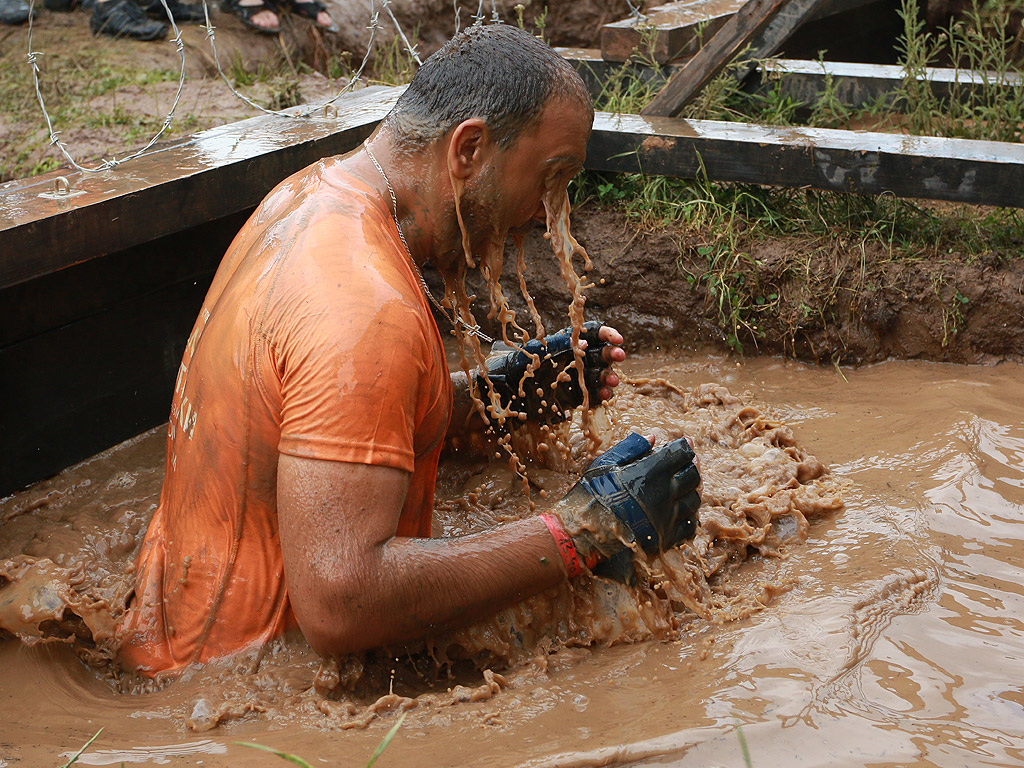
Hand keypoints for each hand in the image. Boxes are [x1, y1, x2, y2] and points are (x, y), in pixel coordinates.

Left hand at [478, 320, 625, 422]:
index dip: (607, 334)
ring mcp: (576, 378)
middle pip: (601, 353)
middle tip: (619, 356)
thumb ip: (560, 346)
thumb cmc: (516, 365)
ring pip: (599, 375)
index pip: (592, 333)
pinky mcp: (574, 397)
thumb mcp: (535, 351)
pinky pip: (592, 395)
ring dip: (608, 376)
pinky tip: (605, 395)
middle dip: (612, 353)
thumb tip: (584, 343)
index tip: (617, 339)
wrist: (504, 392)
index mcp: (567, 343)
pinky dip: (601, 395)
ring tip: (611, 381)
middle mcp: (575, 359)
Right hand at [578, 432, 700, 553]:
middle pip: (693, 476)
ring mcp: (667, 518)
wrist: (583, 532)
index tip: (685, 442)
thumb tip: (651, 437)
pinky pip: (688, 526)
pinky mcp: (665, 538)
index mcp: (650, 473)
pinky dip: (689, 516)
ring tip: (687, 485)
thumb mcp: (605, 464)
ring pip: (694, 501)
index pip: (680, 454)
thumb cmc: (590, 494)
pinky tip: (683, 510)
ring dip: (693, 490)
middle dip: (692, 465)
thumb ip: (630, 448)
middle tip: (690, 461)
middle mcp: (664, 494)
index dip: (685, 446)